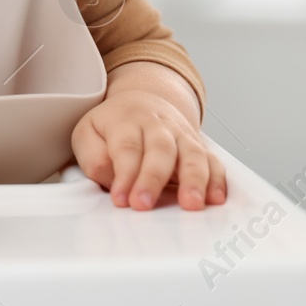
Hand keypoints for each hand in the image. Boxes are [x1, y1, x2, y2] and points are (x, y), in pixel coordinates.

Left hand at [71, 65, 226, 211]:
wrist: (144, 101)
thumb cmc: (113, 125)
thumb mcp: (87, 133)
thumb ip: (93, 158)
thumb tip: (112, 179)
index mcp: (126, 120)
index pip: (126, 147)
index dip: (124, 174)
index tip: (120, 199)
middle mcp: (158, 125)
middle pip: (160, 149)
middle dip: (153, 178)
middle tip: (144, 205)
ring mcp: (181, 135)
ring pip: (192, 153)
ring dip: (194, 180)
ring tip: (191, 204)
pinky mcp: (198, 147)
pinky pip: (213, 161)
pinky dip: (217, 179)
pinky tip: (215, 198)